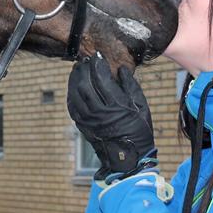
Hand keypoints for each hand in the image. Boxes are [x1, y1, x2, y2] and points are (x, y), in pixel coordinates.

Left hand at [67, 55, 154, 181]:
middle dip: (83, 69)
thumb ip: (131, 86)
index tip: (97, 55)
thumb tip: (121, 68)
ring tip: (77, 69)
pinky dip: (71, 94)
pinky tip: (73, 87)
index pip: (102, 78)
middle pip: (85, 84)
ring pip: (75, 94)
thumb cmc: (139, 130)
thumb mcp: (141, 106)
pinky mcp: (83, 126)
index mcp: (117, 105)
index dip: (98, 64)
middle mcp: (100, 112)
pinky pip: (72, 106)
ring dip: (74, 79)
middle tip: (84, 60)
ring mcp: (89, 120)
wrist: (129, 158)